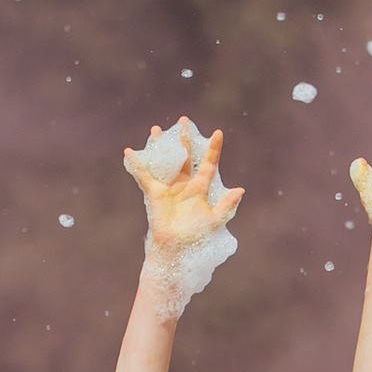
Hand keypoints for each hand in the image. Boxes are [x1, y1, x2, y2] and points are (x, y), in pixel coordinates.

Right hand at [124, 117, 243, 253]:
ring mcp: (169, 188)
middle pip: (185, 157)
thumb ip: (227, 205)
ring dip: (161, 145)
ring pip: (165, 161)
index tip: (218, 132)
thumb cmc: (198, 238)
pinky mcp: (154, 193)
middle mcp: (185, 185)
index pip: (208, 164)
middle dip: (185, 139)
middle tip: (183, 120)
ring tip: (156, 128)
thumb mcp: (216, 221)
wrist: (177, 250)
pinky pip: (144, 176)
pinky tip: (129, 151)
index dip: (213, 149)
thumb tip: (241, 190)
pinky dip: (137, 164)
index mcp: (201, 189)